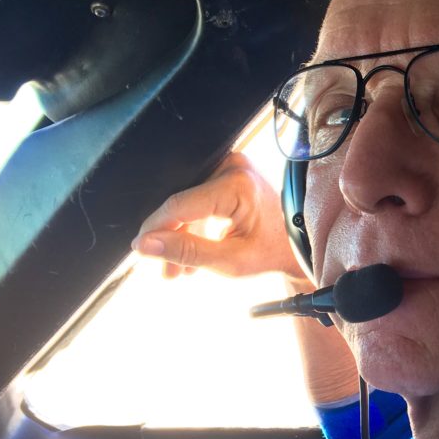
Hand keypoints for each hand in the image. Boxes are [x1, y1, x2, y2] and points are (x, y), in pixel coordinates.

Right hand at [130, 152, 308, 282]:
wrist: (298, 244)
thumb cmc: (273, 252)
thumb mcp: (230, 261)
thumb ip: (186, 251)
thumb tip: (145, 245)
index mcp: (236, 185)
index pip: (178, 205)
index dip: (155, 229)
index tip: (139, 251)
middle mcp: (232, 167)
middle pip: (180, 203)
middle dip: (168, 238)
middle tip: (162, 269)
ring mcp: (230, 167)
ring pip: (187, 203)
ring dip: (179, 236)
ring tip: (175, 271)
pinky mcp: (227, 174)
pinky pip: (198, 199)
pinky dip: (192, 226)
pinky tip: (188, 257)